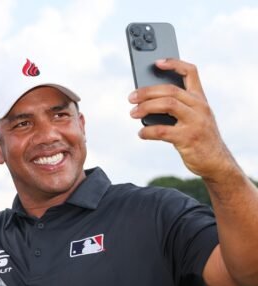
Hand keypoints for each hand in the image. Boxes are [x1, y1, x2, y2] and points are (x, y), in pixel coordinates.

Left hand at [128, 58, 235, 180]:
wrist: (216, 162)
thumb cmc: (199, 138)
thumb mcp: (195, 118)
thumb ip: (178, 108)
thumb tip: (146, 103)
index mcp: (200, 99)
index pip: (190, 72)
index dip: (173, 64)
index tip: (156, 63)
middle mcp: (200, 106)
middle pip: (170, 90)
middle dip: (147, 91)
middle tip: (131, 97)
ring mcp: (195, 121)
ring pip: (167, 105)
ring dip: (145, 107)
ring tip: (132, 112)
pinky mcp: (188, 137)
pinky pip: (162, 131)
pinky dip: (148, 131)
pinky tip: (141, 133)